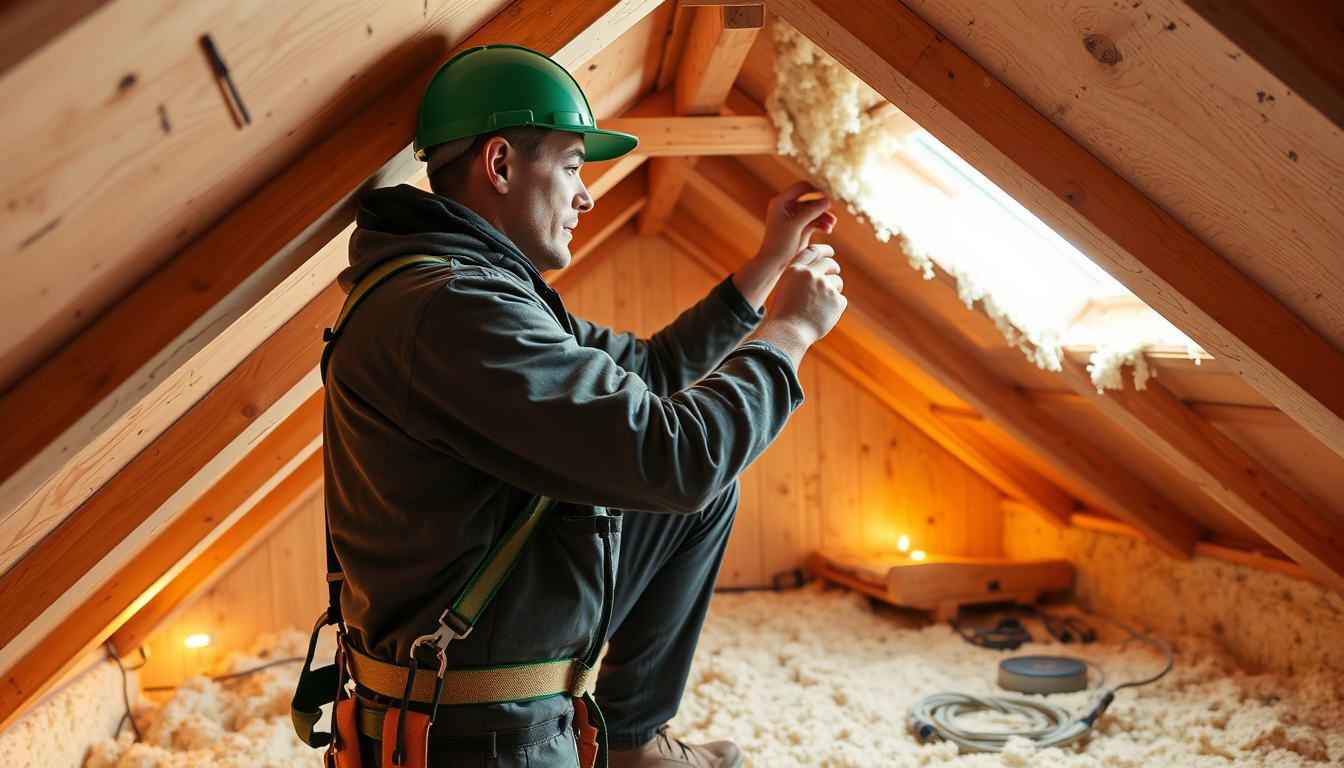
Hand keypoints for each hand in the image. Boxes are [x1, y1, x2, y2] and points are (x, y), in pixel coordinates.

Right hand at [746, 244, 846, 367]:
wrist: (789, 332)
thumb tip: (817, 272)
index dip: (823, 250)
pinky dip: (835, 307)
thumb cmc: (784, 315)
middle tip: (835, 273)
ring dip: (834, 290)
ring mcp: (824, 286)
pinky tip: (823, 316)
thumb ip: (799, 278)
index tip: (830, 252)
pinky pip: (841, 300)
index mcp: (795, 270)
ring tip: (821, 307)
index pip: (812, 251)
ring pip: (837, 282)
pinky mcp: (836, 299)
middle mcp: (810, 274)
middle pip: (829, 263)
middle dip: (834, 268)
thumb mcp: (785, 289)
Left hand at [761, 181, 836, 259]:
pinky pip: (813, 221)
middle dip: (822, 206)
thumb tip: (828, 200)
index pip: (802, 187)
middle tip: (834, 210)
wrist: (773, 263)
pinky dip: (820, 224)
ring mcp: (793, 217)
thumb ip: (811, 211)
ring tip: (832, 225)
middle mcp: (787, 207)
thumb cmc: (779, 244)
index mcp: (781, 202)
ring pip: (813, 211)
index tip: (830, 196)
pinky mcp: (799, 226)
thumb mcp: (796, 226)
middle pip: (810, 199)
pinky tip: (827, 230)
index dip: (817, 189)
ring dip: (823, 216)